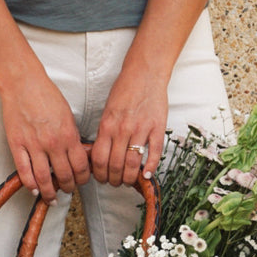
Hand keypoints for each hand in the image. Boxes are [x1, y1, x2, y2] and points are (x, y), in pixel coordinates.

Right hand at [0, 71, 90, 203]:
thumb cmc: (45, 95)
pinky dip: (30, 184)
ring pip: (44, 179)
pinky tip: (34, 190)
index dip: (83, 178)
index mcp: (68, 135)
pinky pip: (24, 171)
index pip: (80, 166)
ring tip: (51, 197)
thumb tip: (77, 155)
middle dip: (68, 187)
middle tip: (68, 190)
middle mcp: (53, 143)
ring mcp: (34, 145)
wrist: (23, 84)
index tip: (81, 181)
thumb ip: (72, 137)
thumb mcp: (68, 116)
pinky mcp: (17, 145)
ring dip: (49, 192)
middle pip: (64, 176)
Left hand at [91, 63, 167, 186]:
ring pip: (133, 163)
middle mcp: (122, 129)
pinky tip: (147, 174)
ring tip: (129, 181)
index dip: (99, 174)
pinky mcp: (157, 128)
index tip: (102, 178)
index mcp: (107, 125)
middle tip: (116, 182)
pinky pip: (154, 153)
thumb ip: (104, 132)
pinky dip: (151, 167)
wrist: (145, 73)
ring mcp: (141, 129)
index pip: (99, 159)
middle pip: (115, 166)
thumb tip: (99, 155)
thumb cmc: (125, 90)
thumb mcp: (107, 111)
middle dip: (114, 180)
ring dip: (130, 178)